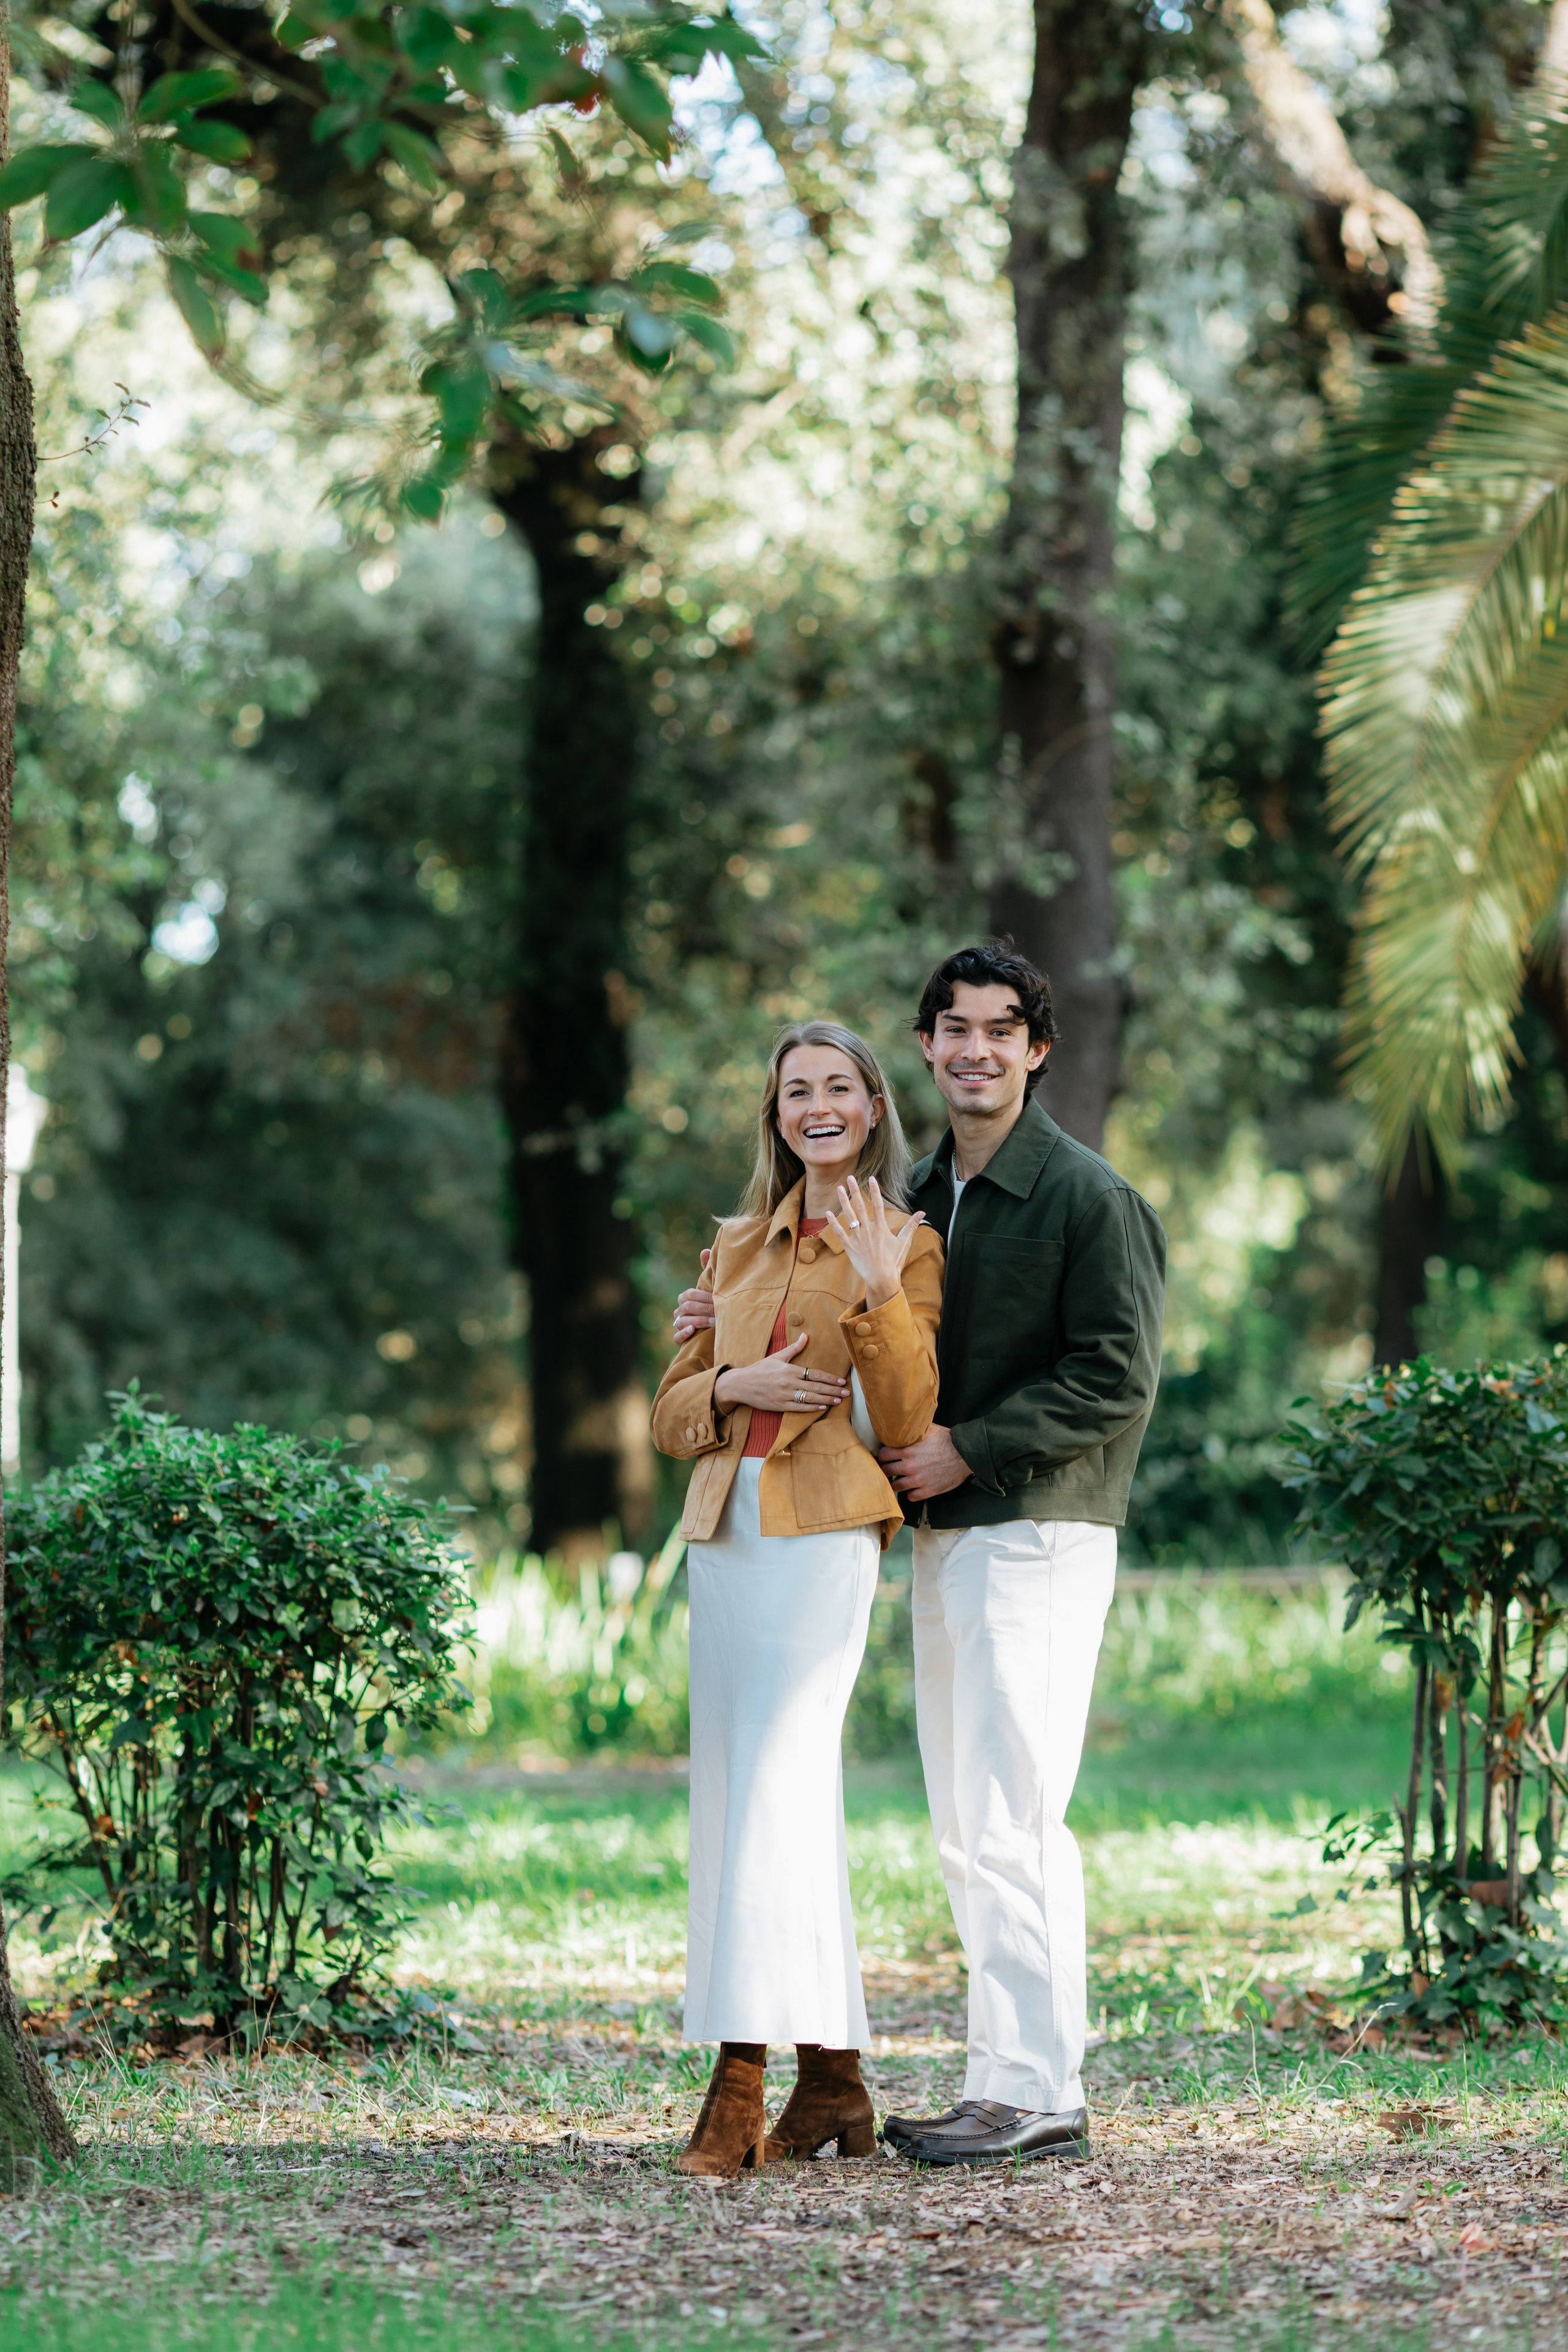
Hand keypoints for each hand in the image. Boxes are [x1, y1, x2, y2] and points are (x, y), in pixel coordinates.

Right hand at [674, 1249, 715, 1342]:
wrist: (717, 1331)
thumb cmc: (713, 1306)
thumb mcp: (712, 1289)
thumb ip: (708, 1271)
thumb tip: (705, 1250)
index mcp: (686, 1297)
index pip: (689, 1294)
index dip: (703, 1296)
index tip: (717, 1299)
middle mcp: (680, 1311)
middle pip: (687, 1307)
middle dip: (704, 1309)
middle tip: (719, 1312)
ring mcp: (679, 1325)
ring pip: (682, 1321)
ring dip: (699, 1320)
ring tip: (713, 1322)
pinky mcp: (680, 1340)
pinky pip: (676, 1337)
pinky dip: (684, 1333)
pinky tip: (693, 1330)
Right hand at [714, 1333, 849, 1416]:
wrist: (740, 1385)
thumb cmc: (759, 1369)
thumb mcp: (776, 1357)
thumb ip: (793, 1348)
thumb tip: (805, 1335)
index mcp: (789, 1369)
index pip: (814, 1374)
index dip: (830, 1378)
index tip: (841, 1381)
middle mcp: (788, 1383)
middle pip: (816, 1387)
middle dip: (833, 1390)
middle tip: (846, 1393)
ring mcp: (784, 1395)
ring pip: (810, 1398)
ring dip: (826, 1399)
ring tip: (839, 1401)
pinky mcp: (780, 1406)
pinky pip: (799, 1408)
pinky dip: (812, 1408)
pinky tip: (823, 1407)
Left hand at [824, 1175, 925, 1310]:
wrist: (882, 1279)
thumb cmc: (894, 1262)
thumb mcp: (904, 1242)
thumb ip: (912, 1226)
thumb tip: (922, 1213)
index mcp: (882, 1228)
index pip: (878, 1204)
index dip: (875, 1190)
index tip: (872, 1178)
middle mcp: (869, 1230)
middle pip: (861, 1206)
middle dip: (855, 1190)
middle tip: (850, 1177)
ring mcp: (858, 1238)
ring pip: (849, 1216)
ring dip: (843, 1201)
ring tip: (839, 1189)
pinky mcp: (849, 1247)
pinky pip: (840, 1233)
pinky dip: (833, 1223)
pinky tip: (828, 1213)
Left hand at [878, 1424, 970, 1502]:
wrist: (965, 1455)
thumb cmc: (948, 1441)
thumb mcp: (929, 1429)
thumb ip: (914, 1429)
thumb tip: (904, 1424)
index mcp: (907, 1450)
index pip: (883, 1455)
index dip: (884, 1455)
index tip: (886, 1456)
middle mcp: (910, 1466)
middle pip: (886, 1471)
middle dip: (887, 1469)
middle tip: (890, 1468)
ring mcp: (918, 1480)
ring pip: (896, 1486)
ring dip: (897, 1483)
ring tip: (900, 1480)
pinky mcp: (928, 1490)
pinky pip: (911, 1497)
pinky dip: (911, 1493)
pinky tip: (914, 1488)